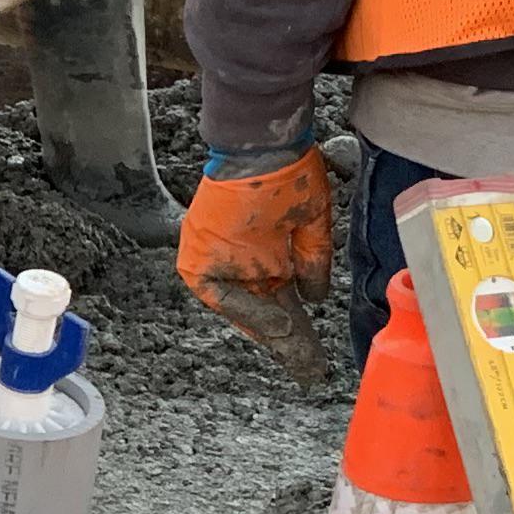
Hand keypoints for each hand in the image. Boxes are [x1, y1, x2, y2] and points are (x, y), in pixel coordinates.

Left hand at [176, 146, 335, 390]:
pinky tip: (276, 326)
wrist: (262, 144)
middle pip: (265, 312)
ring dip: (273, 332)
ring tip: (300, 357)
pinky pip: (222, 296)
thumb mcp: (310, 225)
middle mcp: (238, 263)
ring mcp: (217, 261)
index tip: (313, 353)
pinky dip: (249, 312)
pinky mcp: (198, 258)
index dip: (296, 328)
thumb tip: (315, 299)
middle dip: (289, 342)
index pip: (277, 302)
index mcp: (262, 255)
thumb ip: (313, 263)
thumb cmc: (288, 173)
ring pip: (246, 309)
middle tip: (311, 370)